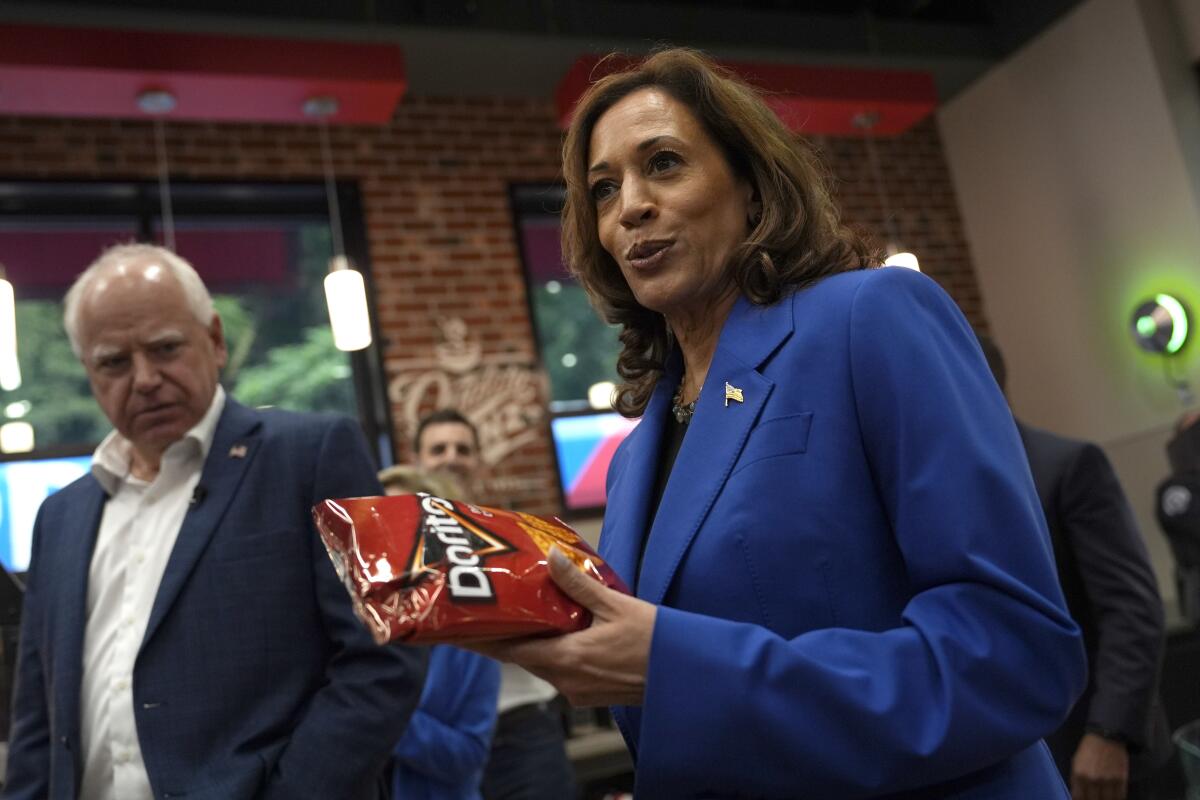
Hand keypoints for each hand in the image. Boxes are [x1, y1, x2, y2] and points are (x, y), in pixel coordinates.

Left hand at [470, 547, 656, 706]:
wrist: (688, 679)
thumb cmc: (656, 643)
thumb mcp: (617, 606)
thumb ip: (580, 585)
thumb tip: (553, 557)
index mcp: (567, 659)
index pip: (509, 652)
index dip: (480, 641)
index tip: (455, 631)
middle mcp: (566, 680)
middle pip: (523, 656)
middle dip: (503, 636)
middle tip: (484, 613)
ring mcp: (579, 690)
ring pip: (542, 663)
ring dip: (530, 643)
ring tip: (519, 615)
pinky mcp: (591, 693)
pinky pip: (562, 670)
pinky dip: (552, 651)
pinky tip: (559, 631)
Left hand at [1070, 732, 1128, 799]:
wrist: (1106, 737)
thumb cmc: (1088, 750)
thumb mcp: (1076, 763)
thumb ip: (1076, 780)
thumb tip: (1078, 796)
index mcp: (1079, 775)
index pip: (1078, 798)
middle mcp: (1093, 780)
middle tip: (1093, 798)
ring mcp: (1108, 781)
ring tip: (1102, 798)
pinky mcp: (1121, 780)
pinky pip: (1120, 797)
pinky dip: (1116, 799)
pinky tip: (1113, 798)